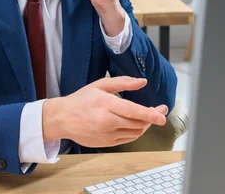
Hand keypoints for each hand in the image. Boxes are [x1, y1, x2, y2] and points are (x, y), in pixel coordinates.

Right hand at [42, 76, 167, 147]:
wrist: (62, 118)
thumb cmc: (81, 100)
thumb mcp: (100, 85)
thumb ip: (123, 82)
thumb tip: (142, 82)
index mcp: (105, 104)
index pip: (133, 111)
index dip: (150, 114)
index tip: (162, 115)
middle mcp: (106, 121)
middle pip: (137, 123)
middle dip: (151, 118)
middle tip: (160, 111)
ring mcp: (106, 134)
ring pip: (134, 133)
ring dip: (144, 125)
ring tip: (147, 116)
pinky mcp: (106, 143)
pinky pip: (127, 139)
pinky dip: (135, 132)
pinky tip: (136, 124)